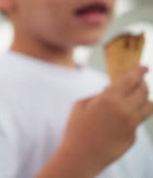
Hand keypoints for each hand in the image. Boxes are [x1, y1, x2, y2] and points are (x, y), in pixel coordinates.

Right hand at [37, 66, 152, 177]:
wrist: (80, 156)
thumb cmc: (76, 128)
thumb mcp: (81, 105)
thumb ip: (99, 95)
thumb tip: (111, 91)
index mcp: (109, 98)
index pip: (131, 79)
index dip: (138, 71)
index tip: (144, 67)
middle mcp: (124, 110)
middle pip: (143, 91)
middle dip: (141, 84)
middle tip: (137, 83)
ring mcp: (131, 125)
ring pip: (149, 106)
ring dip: (143, 100)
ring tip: (134, 100)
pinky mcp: (133, 137)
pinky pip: (137, 122)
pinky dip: (131, 118)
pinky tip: (117, 123)